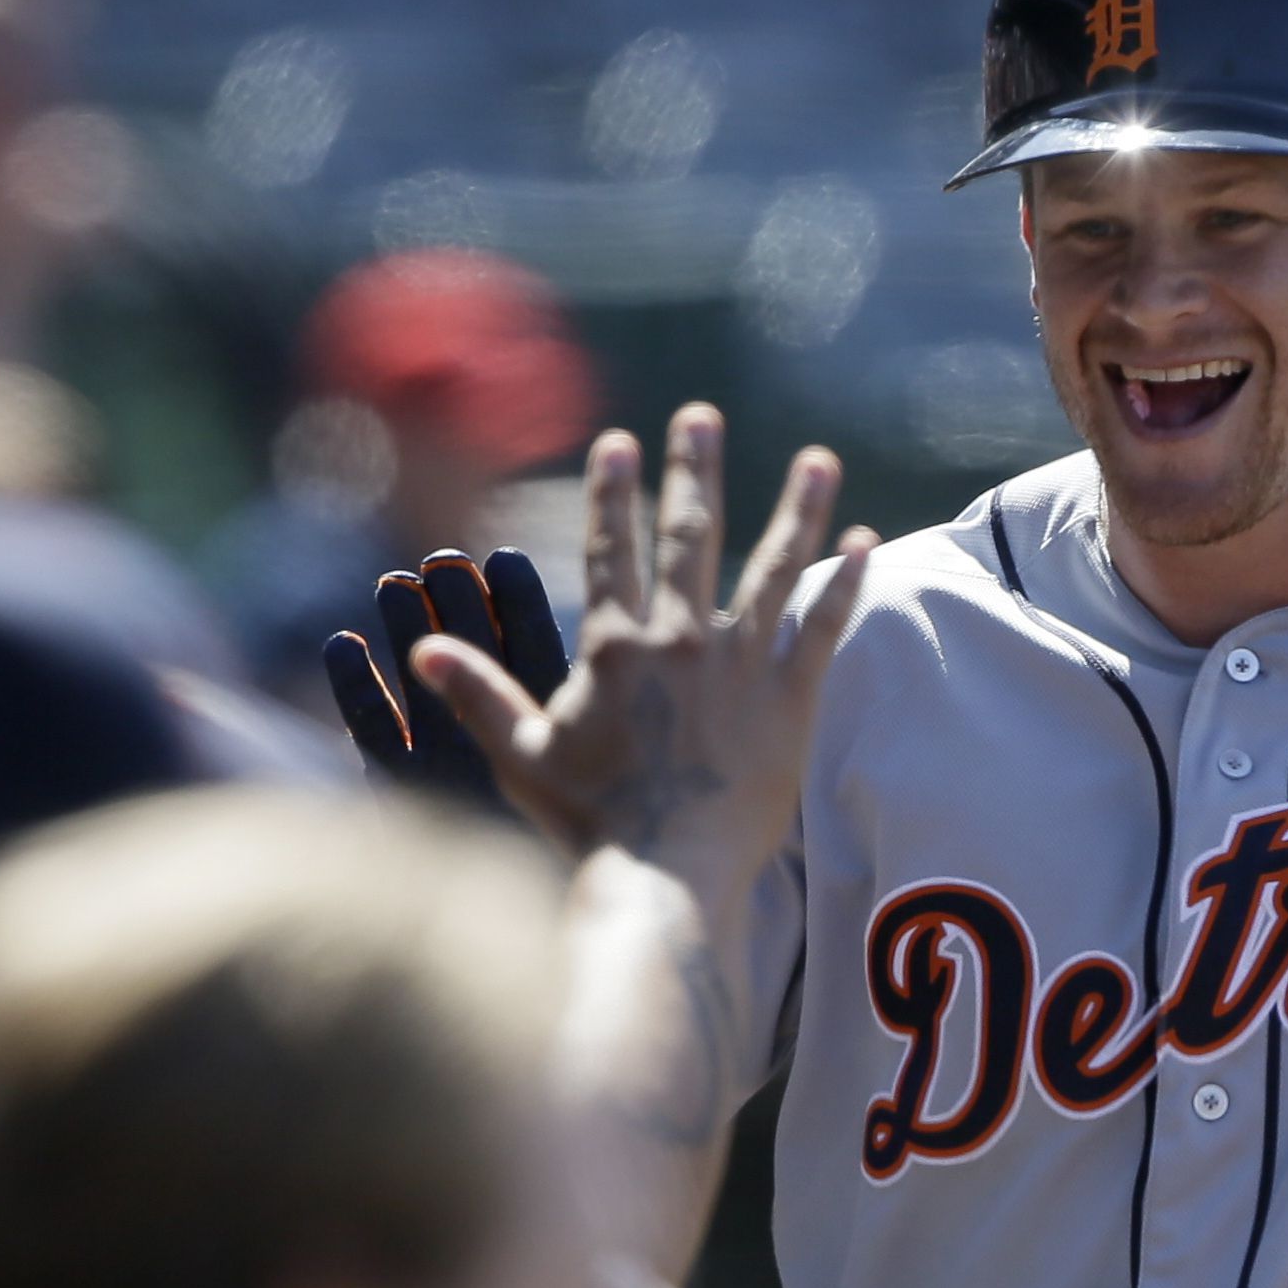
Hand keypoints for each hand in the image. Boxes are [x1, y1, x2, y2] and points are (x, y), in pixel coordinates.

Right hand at [357, 403, 873, 904]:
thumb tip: (420, 650)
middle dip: (693, 471)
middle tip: (700, 417)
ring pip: (772, 569)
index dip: (611, 493)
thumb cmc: (593, 823)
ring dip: (797, 510)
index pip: (610, 551)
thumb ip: (479, 696)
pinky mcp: (790, 701)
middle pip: (689, 538)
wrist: (668, 870)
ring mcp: (740, 666)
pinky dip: (847, 584)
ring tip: (819, 461)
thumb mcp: (523, 756)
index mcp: (615, 648)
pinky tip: (867, 542)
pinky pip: (824, 629)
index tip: (618, 441)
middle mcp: (679, 641)